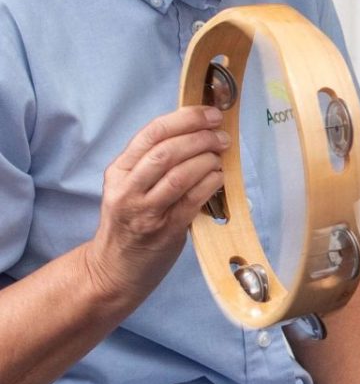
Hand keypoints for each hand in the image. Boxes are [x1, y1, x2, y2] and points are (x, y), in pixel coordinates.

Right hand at [81, 106, 228, 305]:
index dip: (184, 119)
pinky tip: (219, 177)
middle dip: (199, 137)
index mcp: (118, 172)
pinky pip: (192, 200)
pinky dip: (211, 183)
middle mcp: (127, 189)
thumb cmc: (130, 224)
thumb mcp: (131, 187)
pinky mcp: (164, 230)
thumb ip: (155, 164)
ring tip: (221, 156)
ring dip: (207, 160)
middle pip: (166, 151)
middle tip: (221, 136)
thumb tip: (198, 133)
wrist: (114, 270)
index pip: (150, 134)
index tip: (209, 113)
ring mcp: (145, 211)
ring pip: (179, 174)